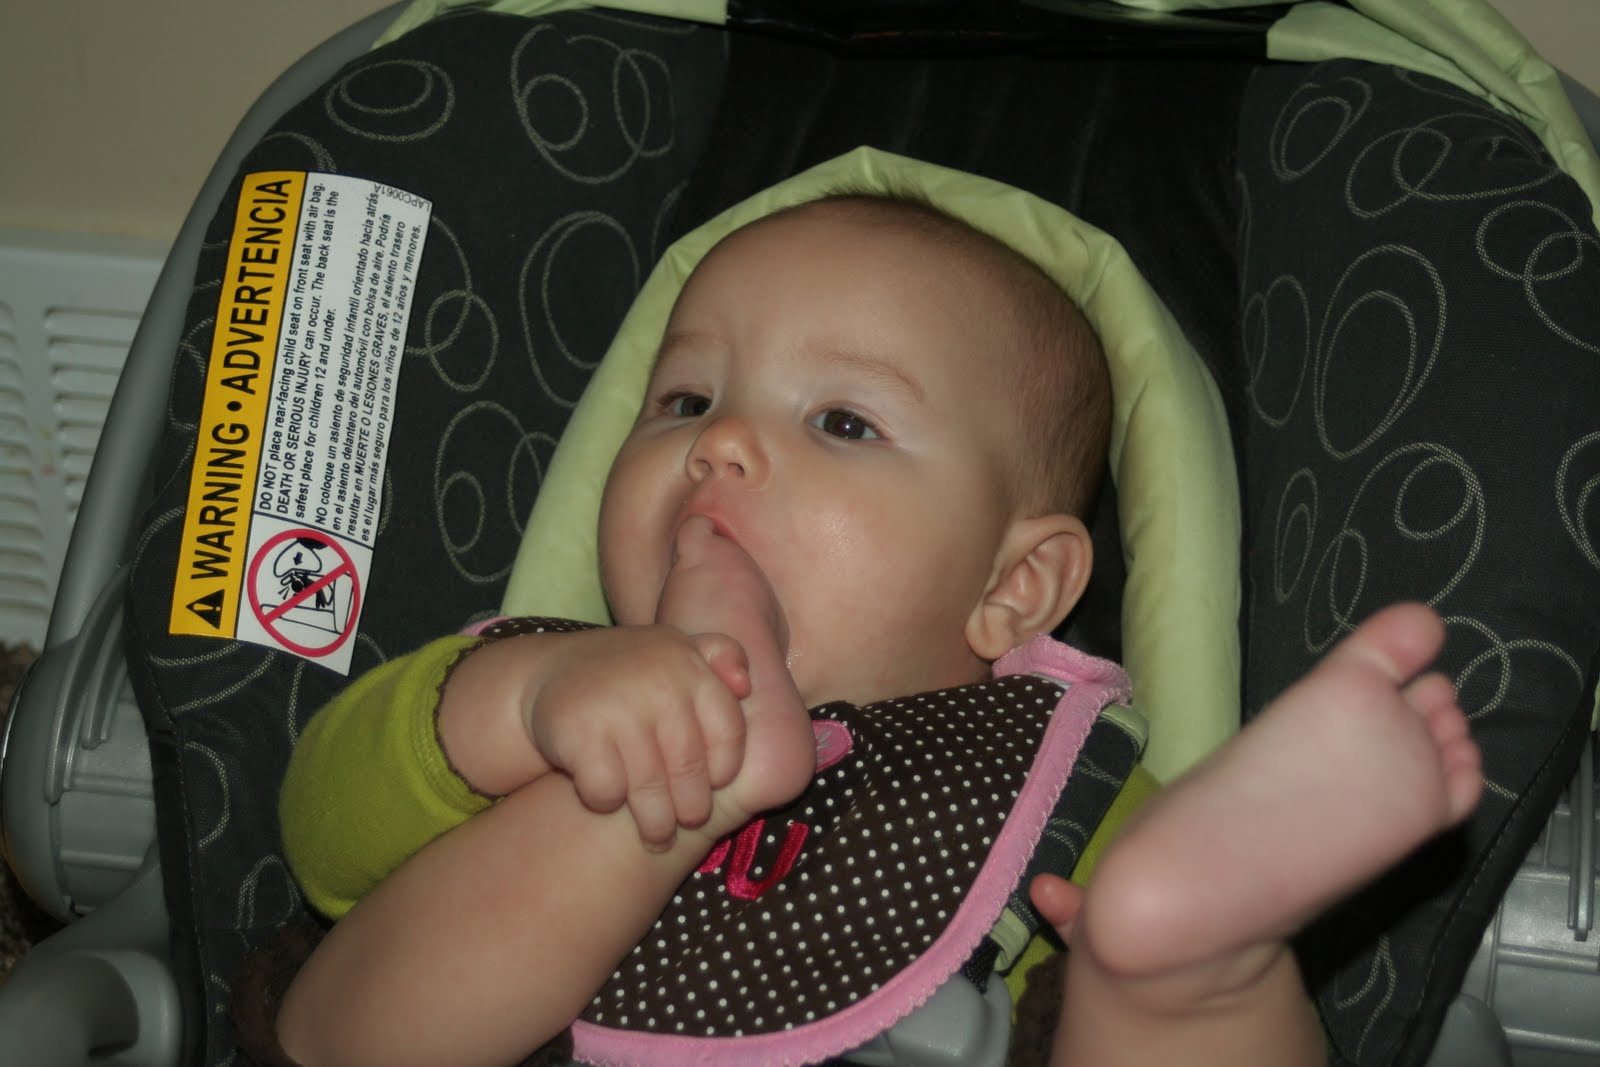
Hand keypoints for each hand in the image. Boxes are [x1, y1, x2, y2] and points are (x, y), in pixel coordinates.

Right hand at [525, 626, 751, 847]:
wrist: (548, 672)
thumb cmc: (628, 674)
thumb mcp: (676, 652)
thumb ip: (722, 656)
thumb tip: (744, 686)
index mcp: (689, 664)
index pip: (728, 732)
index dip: (724, 769)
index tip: (714, 785)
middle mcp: (658, 681)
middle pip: (690, 769)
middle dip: (692, 807)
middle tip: (688, 822)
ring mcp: (618, 707)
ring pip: (650, 789)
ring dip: (656, 823)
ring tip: (658, 837)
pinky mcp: (580, 733)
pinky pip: (607, 791)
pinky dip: (606, 802)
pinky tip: (606, 799)